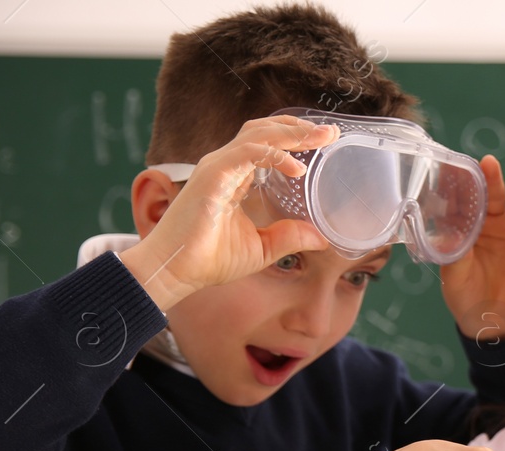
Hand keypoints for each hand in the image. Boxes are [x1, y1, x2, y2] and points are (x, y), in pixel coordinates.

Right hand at [119, 116, 338, 309]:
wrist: (175, 269)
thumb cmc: (209, 259)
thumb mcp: (262, 248)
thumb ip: (289, 237)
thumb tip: (321, 238)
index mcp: (235, 176)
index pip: (267, 143)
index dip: (295, 137)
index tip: (325, 138)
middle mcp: (226, 165)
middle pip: (265, 130)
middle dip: (299, 128)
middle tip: (330, 131)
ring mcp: (218, 167)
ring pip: (258, 134)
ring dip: (292, 133)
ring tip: (322, 137)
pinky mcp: (213, 175)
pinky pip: (248, 153)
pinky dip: (274, 155)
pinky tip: (296, 168)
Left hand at [440, 156, 504, 339]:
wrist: (494, 316)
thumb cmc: (466, 296)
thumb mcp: (454, 274)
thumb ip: (454, 252)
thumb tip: (447, 235)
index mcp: (455, 230)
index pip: (450, 203)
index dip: (447, 189)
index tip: (440, 171)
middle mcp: (476, 222)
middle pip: (472, 195)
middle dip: (470, 178)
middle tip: (465, 162)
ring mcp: (498, 224)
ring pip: (495, 196)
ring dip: (493, 179)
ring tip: (490, 164)